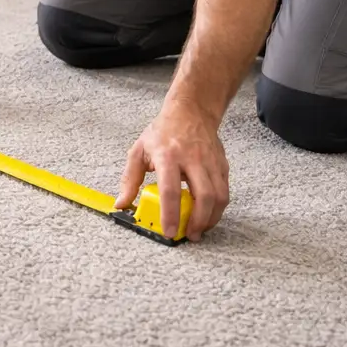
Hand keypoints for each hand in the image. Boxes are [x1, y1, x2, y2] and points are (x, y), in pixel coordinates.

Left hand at [114, 106, 229, 241]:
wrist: (190, 111)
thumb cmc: (162, 132)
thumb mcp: (138, 151)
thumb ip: (129, 179)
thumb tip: (121, 203)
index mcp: (168, 156)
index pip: (171, 190)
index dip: (170, 214)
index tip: (169, 232)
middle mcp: (192, 159)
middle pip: (204, 196)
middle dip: (199, 221)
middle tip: (190, 236)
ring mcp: (211, 161)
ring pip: (219, 196)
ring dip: (211, 218)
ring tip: (200, 229)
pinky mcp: (222, 164)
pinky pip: (225, 190)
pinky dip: (218, 207)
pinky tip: (208, 215)